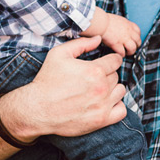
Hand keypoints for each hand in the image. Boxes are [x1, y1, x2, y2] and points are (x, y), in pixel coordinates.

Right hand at [4, 36, 126, 139]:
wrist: (37, 108)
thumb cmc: (47, 81)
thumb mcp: (59, 54)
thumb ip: (81, 44)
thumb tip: (99, 39)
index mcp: (94, 71)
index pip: (116, 61)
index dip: (110, 59)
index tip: (105, 63)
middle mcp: (101, 88)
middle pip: (116, 76)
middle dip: (107, 74)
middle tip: (94, 78)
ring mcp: (103, 105)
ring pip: (120, 91)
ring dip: (112, 89)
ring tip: (99, 90)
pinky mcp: (101, 120)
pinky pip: (121, 111)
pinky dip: (116, 106)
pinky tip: (105, 103)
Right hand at [99, 13, 141, 56]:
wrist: (100, 22)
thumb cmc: (105, 20)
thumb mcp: (118, 20)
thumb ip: (122, 25)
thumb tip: (121, 29)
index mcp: (128, 24)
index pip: (138, 31)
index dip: (137, 37)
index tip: (135, 40)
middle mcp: (128, 31)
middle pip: (138, 41)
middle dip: (136, 46)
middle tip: (133, 48)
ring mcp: (123, 38)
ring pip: (133, 48)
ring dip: (131, 52)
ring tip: (127, 53)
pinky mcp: (117, 44)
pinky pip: (122, 52)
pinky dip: (121, 55)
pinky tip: (119, 55)